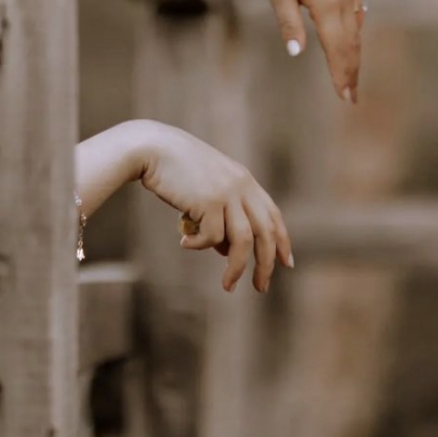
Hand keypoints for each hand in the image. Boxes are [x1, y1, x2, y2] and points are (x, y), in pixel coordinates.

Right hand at [136, 121, 292, 293]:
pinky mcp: (209, 201)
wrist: (152, 148)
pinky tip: (184, 241)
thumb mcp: (205, 191)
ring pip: (243, 241)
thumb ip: (221, 216)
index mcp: (244, 180)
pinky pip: (211, 237)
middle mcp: (242, 185)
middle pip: (265, 232)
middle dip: (266, 264)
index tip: (285, 263)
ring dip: (237, 268)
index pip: (272, 214)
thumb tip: (227, 251)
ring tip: (228, 285)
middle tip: (261, 287)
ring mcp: (227, 193)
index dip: (282, 240)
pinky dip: (200, 245)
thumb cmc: (174, 170)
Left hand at [259, 0, 363, 103]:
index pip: (337, 48)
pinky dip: (355, 33)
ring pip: (356, 30)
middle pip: (351, 44)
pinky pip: (356, 14)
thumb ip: (288, 22)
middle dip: (351, 73)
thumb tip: (298, 53)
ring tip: (352, 77)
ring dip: (355, 56)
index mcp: (325, 2)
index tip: (345, 97)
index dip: (340, 74)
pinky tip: (353, 43)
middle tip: (352, 99)